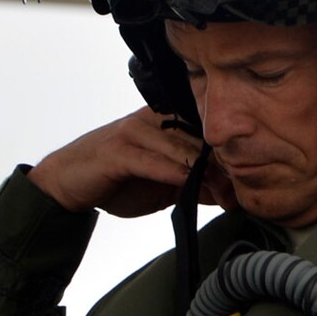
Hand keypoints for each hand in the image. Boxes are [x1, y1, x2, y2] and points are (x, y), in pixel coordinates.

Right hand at [26, 108, 236, 216]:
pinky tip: (192, 187)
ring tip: (225, 195)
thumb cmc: (117, 180)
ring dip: (206, 175)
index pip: (206, 134)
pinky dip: (176, 175)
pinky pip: (154, 162)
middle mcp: (152, 120)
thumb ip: (193, 184)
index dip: (229, 158)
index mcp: (166, 121)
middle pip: (199, 141)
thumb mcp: (162, 184)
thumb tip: (227, 194)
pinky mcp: (119, 151)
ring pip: (182, 150)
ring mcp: (135, 132)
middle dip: (223, 170)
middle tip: (241, 194)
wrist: (68, 184)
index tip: (248, 182)